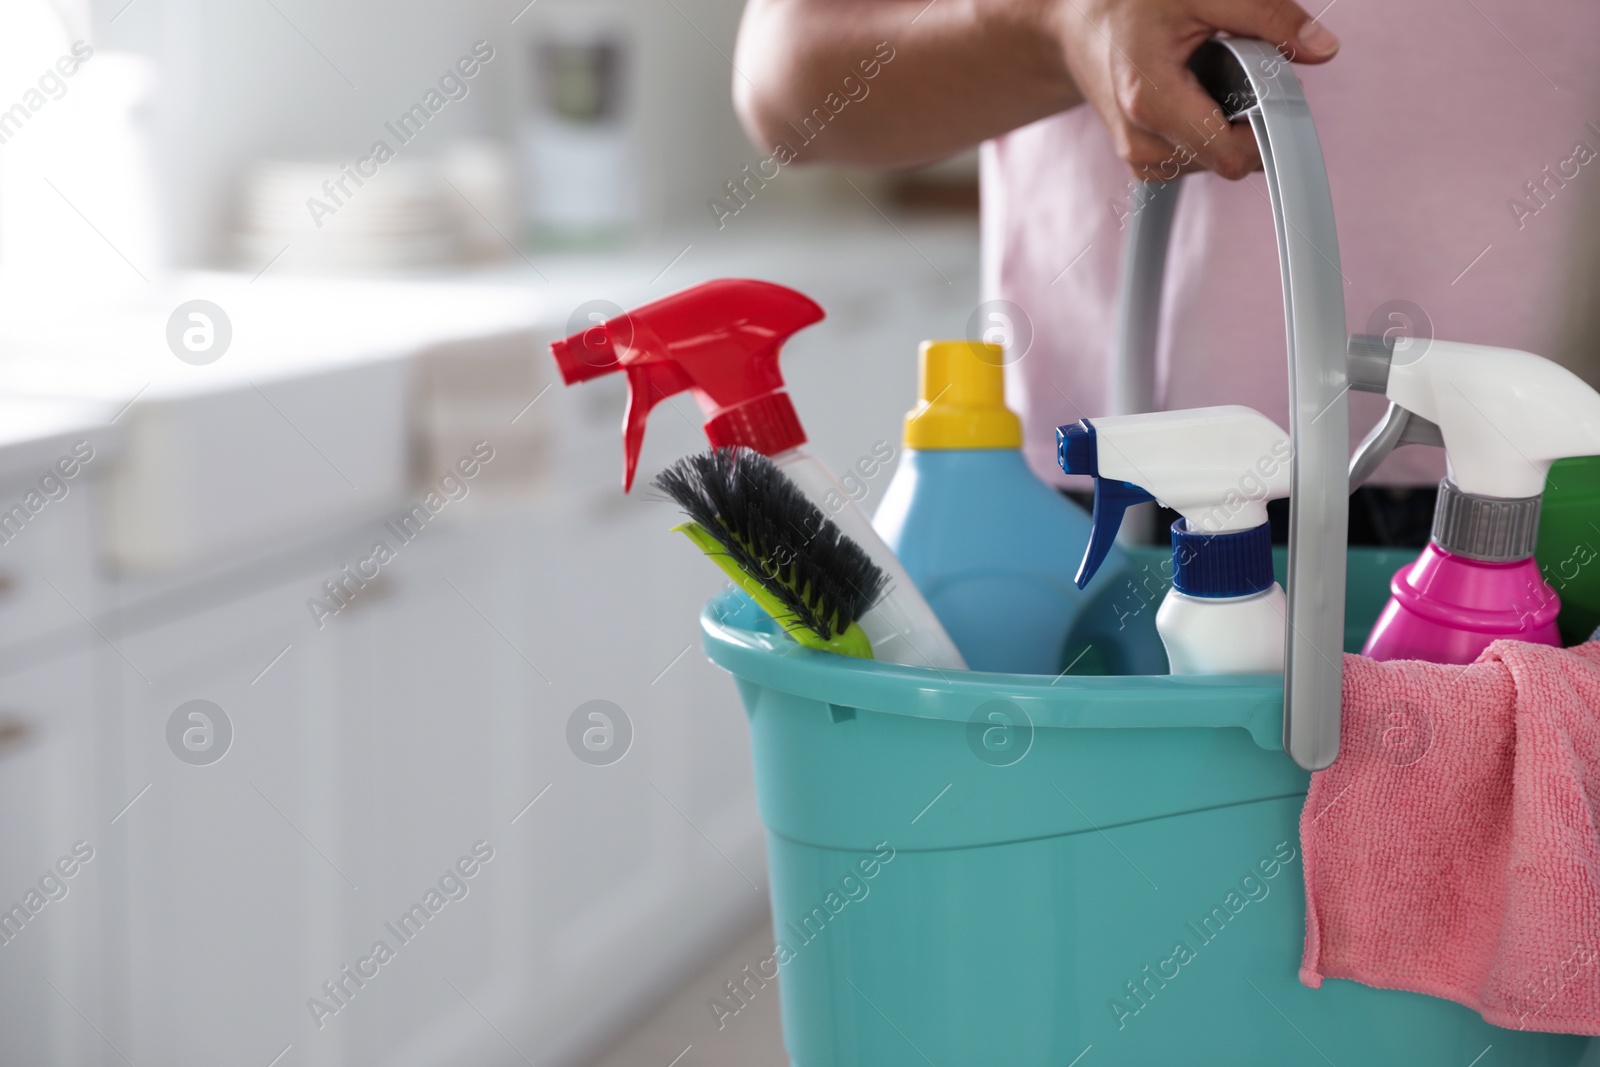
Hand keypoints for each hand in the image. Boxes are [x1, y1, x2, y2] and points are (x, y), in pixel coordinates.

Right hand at [1042, 0, 1339, 178]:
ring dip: (1226, 124)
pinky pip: (1195, 161)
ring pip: (1214, 164)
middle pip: (1227, 161)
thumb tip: (1323, 49)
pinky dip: (1206, 131)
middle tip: (1237, 69)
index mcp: (1151, 102)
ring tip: (1207, 76)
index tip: (1278, 93)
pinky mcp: (1141, 160)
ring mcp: (1138, 157)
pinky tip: (1193, 95)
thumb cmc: (1129, 5)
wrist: (1076, 24)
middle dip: (1247, 120)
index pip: (1231, 156)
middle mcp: (1141, 141)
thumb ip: (1268, 17)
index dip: (1267, 130)